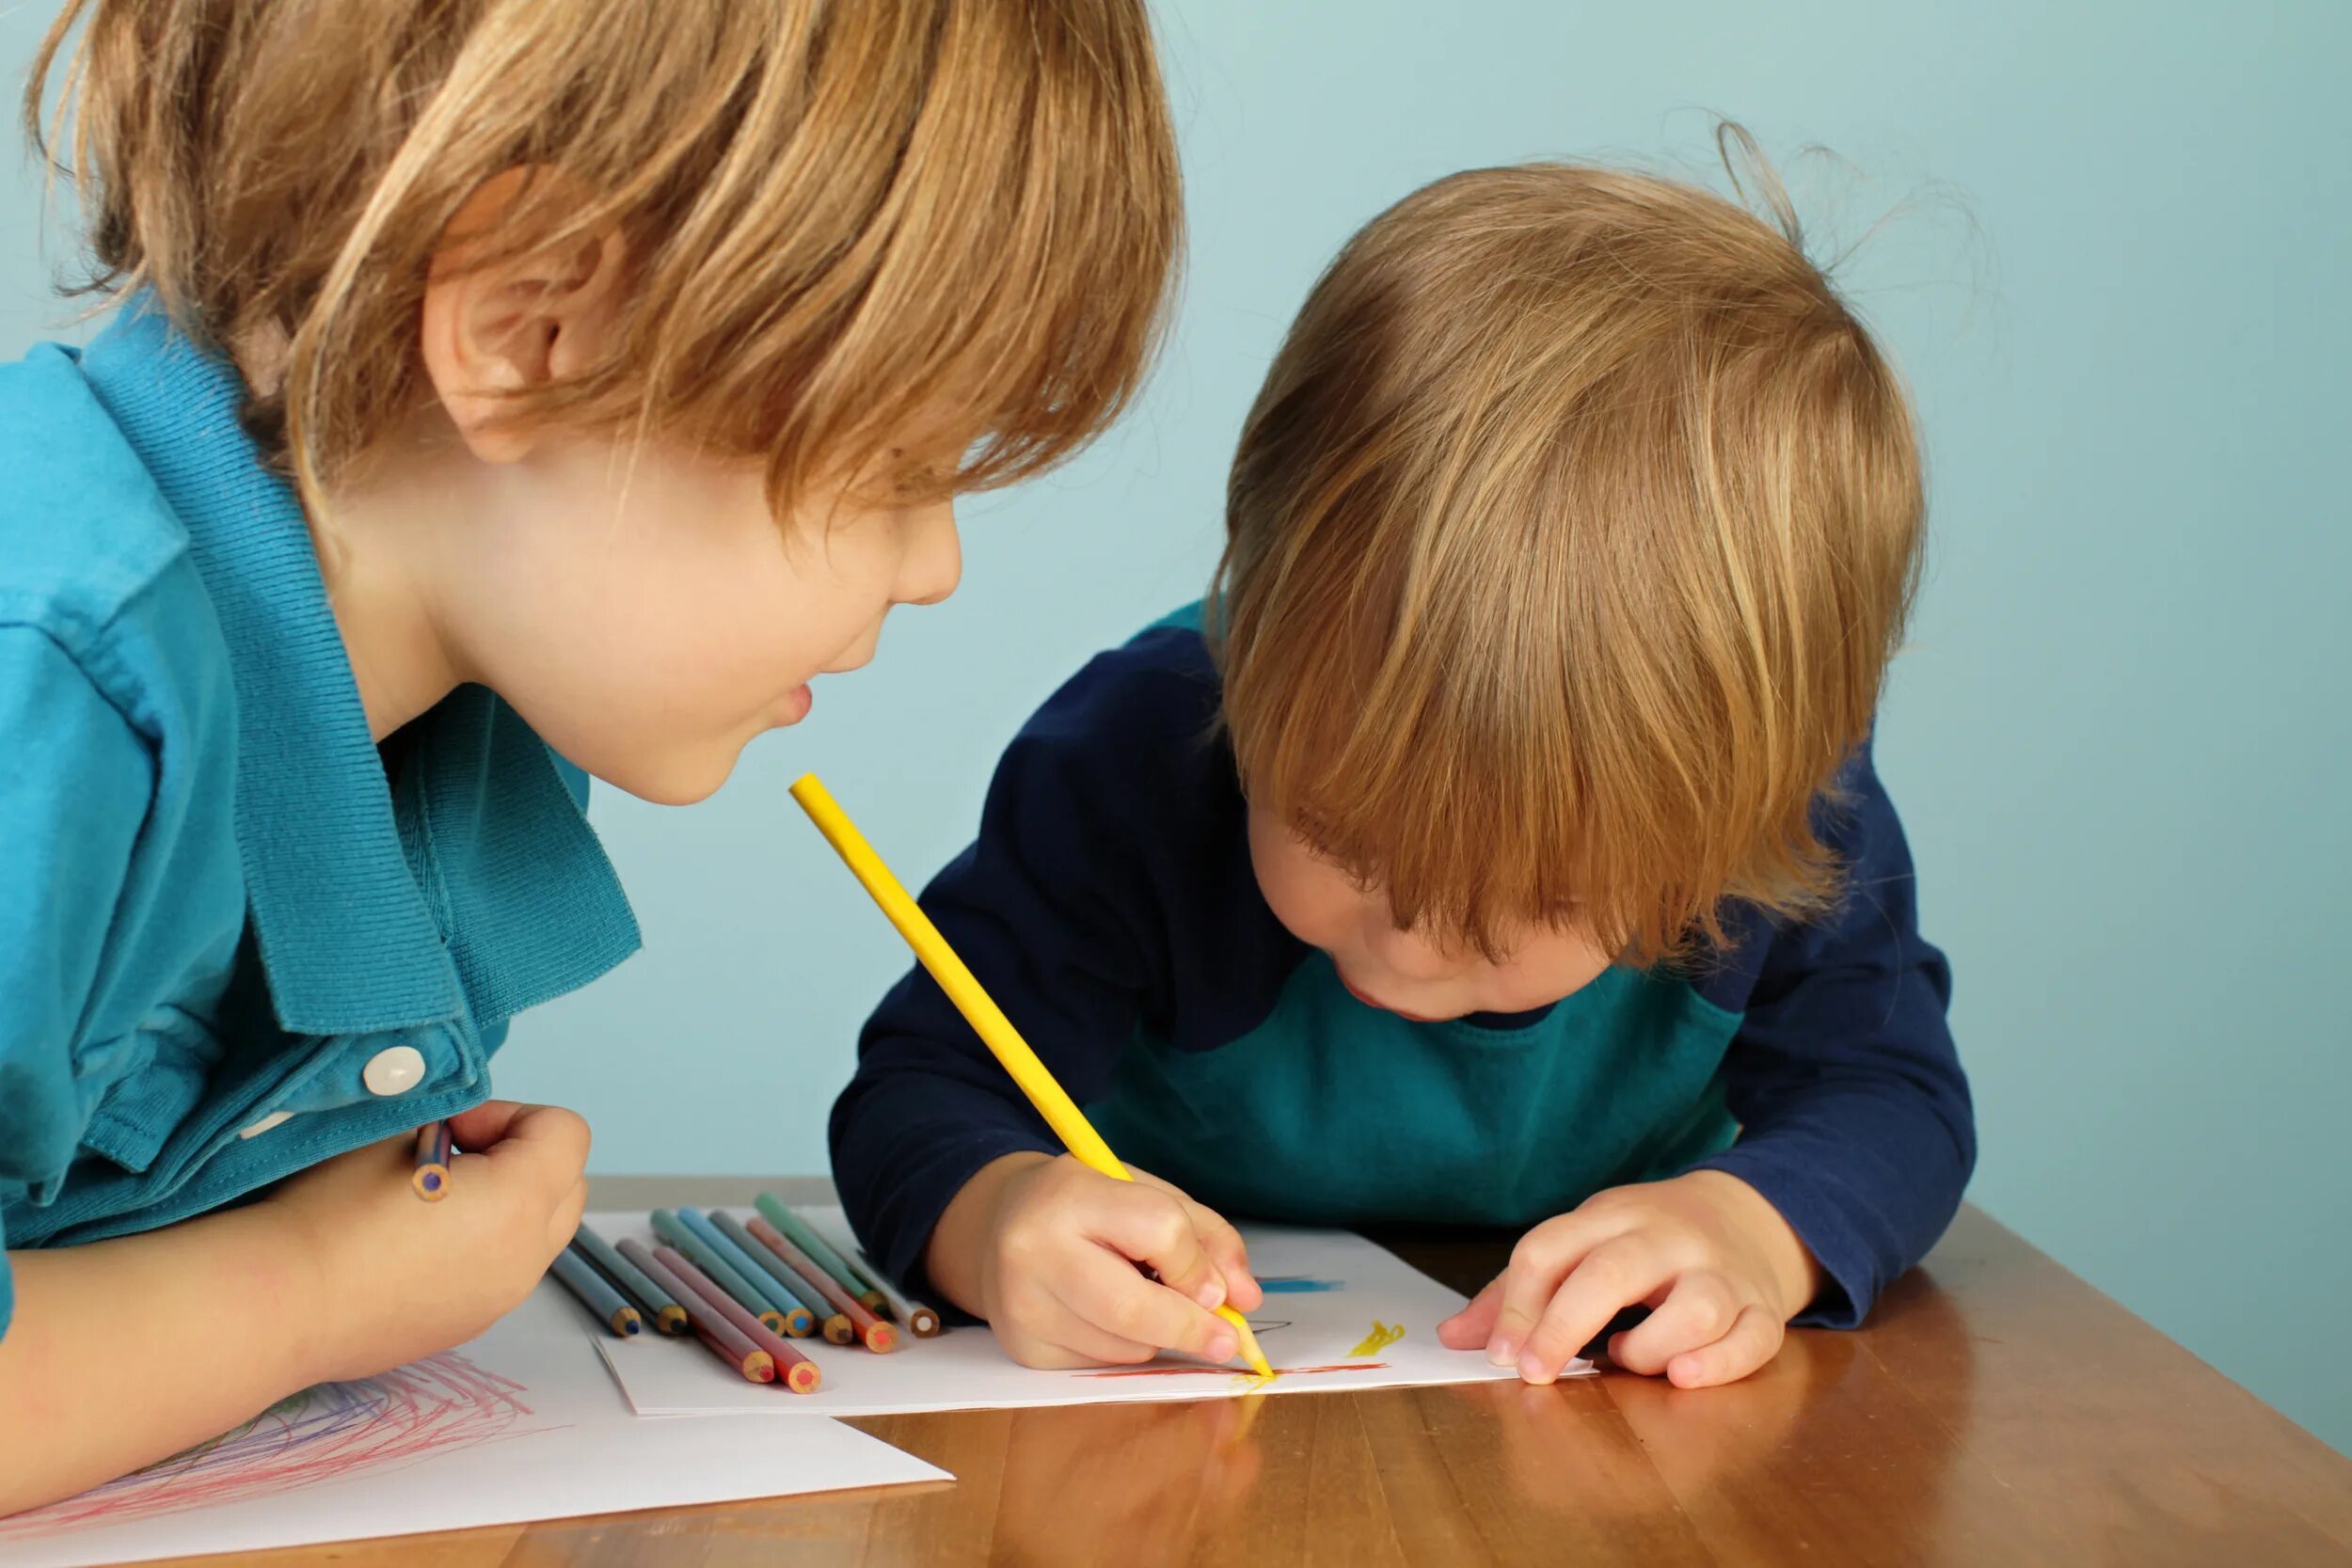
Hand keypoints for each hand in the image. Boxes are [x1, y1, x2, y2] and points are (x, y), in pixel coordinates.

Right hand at [262, 1100, 591, 1382]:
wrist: (280, 1306)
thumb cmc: (334, 1210)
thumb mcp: (395, 1133)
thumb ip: (448, 1122)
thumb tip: (457, 1138)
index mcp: (520, 1203)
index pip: (566, 1132)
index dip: (510, 1116)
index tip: (451, 1130)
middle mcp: (526, 1259)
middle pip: (567, 1184)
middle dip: (521, 1158)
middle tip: (448, 1158)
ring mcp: (500, 1301)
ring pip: (538, 1233)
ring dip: (504, 1205)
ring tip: (427, 1203)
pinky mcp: (467, 1327)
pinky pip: (500, 1271)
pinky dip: (479, 1246)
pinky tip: (409, 1246)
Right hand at [933, 1152, 1264, 1368]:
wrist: (998, 1225)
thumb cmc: (1085, 1206)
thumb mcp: (1143, 1193)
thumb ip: (1203, 1237)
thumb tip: (1246, 1298)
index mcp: (1070, 1194)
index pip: (1156, 1231)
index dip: (1197, 1265)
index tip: (1219, 1290)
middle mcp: (1033, 1249)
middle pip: (1133, 1308)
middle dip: (1191, 1328)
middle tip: (1226, 1340)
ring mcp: (1021, 1305)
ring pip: (1123, 1346)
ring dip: (1156, 1338)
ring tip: (1142, 1300)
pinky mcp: (1023, 1347)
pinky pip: (1100, 1365)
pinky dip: (1124, 1350)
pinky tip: (1106, 1318)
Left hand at [1438, 1170, 1820, 1388]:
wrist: (1751, 1216)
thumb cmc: (1647, 1240)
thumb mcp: (1583, 1242)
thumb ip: (1519, 1290)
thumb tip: (1452, 1338)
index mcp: (1612, 1216)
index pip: (1551, 1247)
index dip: (1517, 1304)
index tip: (1499, 1354)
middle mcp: (1669, 1238)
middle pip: (1613, 1272)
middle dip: (1563, 1325)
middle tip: (1534, 1372)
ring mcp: (1722, 1273)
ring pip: (1692, 1309)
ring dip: (1648, 1348)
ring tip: (1626, 1357)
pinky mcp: (1763, 1310)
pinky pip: (1750, 1341)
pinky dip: (1717, 1365)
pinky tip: (1681, 1375)